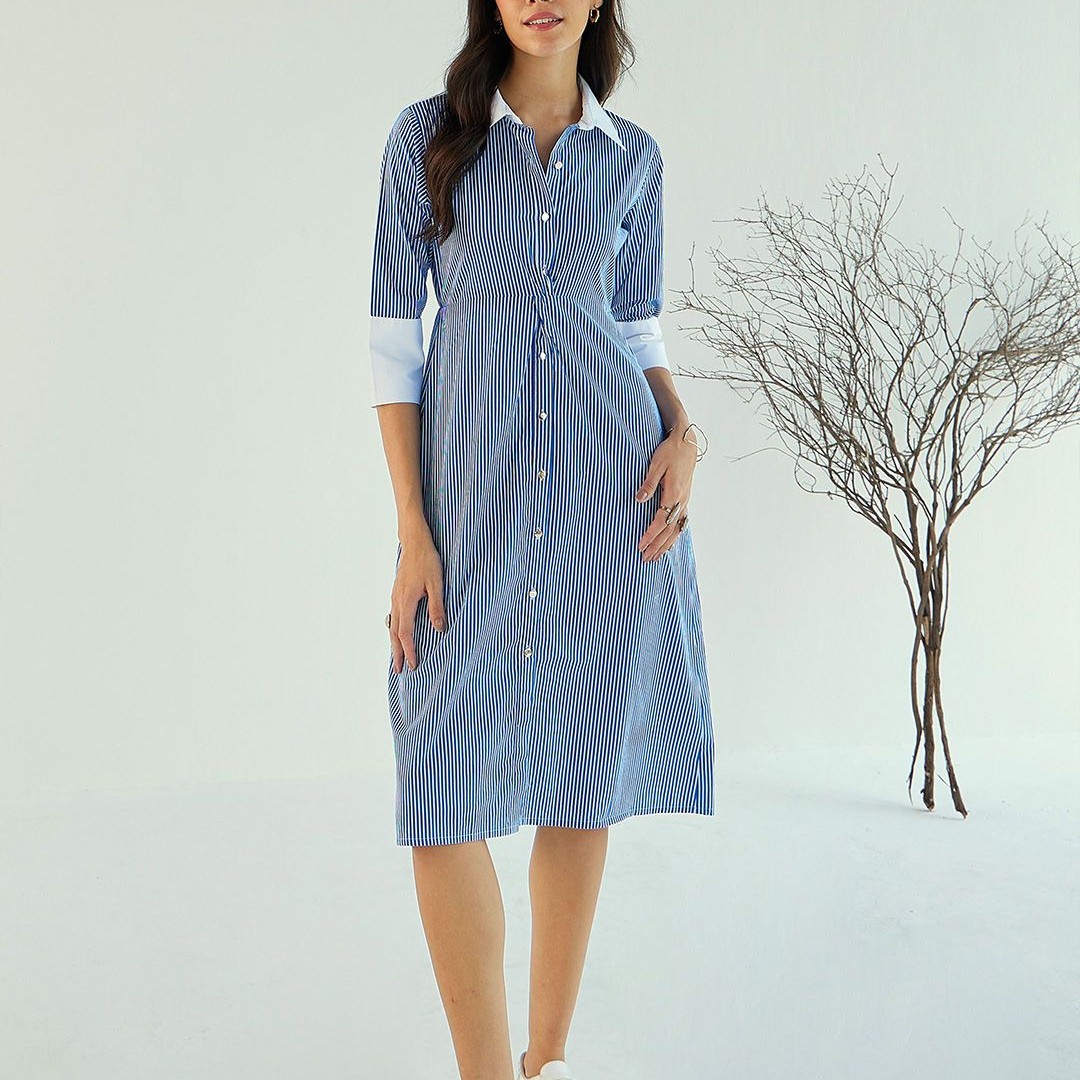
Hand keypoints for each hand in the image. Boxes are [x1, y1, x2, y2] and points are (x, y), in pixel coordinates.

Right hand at [388, 530, 445, 672]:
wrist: (414, 542)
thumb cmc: (428, 561)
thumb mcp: (437, 584)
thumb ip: (437, 607)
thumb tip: (439, 629)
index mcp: (406, 601)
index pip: (405, 633)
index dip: (409, 651)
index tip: (412, 665)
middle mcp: (397, 601)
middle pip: (394, 634)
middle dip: (397, 653)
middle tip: (399, 671)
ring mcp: (395, 597)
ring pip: (392, 626)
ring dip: (394, 643)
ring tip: (396, 657)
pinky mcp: (397, 593)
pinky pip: (394, 617)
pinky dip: (395, 630)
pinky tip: (398, 634)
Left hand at [635, 425, 696, 560]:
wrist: (686, 443)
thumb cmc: (670, 452)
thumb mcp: (656, 465)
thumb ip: (648, 484)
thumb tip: (638, 500)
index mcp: (674, 494)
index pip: (661, 521)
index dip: (650, 535)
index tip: (640, 545)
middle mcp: (682, 500)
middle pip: (670, 530)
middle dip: (657, 546)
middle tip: (645, 559)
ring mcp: (685, 501)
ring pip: (677, 529)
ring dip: (666, 544)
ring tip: (656, 557)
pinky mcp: (685, 499)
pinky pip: (681, 523)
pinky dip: (674, 536)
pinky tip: (668, 543)